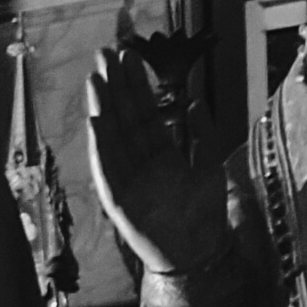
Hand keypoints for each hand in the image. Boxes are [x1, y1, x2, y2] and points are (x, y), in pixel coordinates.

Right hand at [82, 43, 219, 282]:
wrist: (201, 253)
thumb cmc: (206, 214)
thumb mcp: (210, 167)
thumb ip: (203, 134)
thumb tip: (195, 101)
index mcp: (160, 152)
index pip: (144, 110)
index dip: (135, 84)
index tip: (128, 55)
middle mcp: (140, 161)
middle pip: (123, 116)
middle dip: (114, 85)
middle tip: (104, 53)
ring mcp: (127, 178)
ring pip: (111, 137)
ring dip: (103, 108)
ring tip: (96, 79)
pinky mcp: (118, 199)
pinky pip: (107, 170)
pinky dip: (101, 148)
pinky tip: (96, 123)